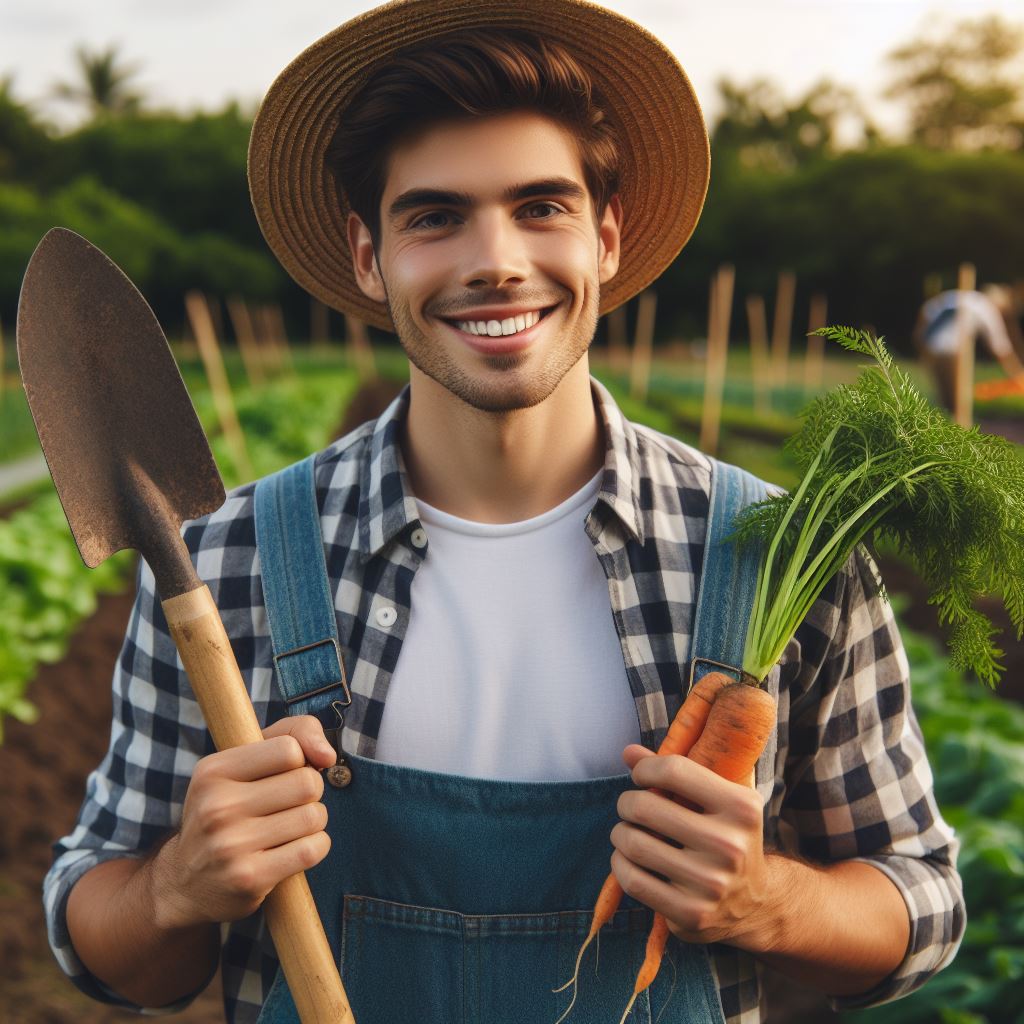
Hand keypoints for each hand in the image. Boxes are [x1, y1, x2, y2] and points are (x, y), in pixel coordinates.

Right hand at [150, 715, 337, 929]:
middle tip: (289, 804)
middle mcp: (217, 806)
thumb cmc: (228, 810)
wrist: (185, 884)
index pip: (289, 748)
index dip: (300, 760)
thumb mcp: (244, 762)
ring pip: (314, 816)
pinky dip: (315, 846)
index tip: (286, 774)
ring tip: (288, 828)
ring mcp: (231, 845)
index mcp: (213, 771)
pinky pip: (312, 849)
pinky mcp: (250, 878)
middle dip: (310, 792)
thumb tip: (327, 754)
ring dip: (313, 821)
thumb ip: (292, 734)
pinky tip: (292, 850)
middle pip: (307, 783)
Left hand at [609, 744, 777, 950]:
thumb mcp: (717, 798)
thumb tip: (628, 752)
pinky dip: (620, 864)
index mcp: (741, 807)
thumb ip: (675, 770)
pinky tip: (627, 859)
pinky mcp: (691, 913)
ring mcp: (710, 883)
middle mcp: (729, 845)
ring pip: (633, 844)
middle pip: (645, 807)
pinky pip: (633, 880)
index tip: (640, 776)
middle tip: (630, 807)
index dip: (645, 768)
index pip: (674, 770)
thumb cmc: (727, 835)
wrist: (756, 902)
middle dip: (627, 802)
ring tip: (627, 832)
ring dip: (620, 833)